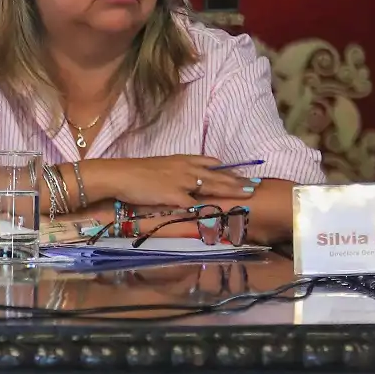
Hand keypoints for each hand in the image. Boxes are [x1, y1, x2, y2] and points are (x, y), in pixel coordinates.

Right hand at [96, 156, 254, 207]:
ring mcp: (182, 182)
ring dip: (231, 191)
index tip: (240, 174)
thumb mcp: (159, 167)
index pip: (210, 163)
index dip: (226, 170)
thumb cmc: (135, 172)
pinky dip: (206, 208)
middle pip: (217, 175)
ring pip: (212, 186)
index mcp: (182, 161)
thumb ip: (174, 172)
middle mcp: (186, 169)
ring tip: (247, 194)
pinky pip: (193, 203)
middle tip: (254, 185)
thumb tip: (184, 182)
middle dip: (237, 181)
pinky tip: (219, 212)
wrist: (120, 175)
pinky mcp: (174, 196)